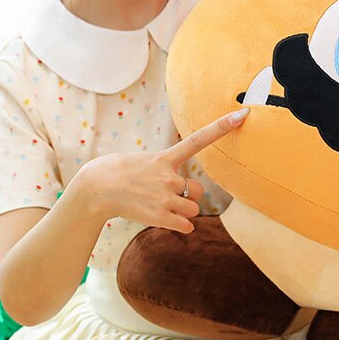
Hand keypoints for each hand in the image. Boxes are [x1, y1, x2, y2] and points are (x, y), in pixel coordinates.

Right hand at [76, 109, 248, 232]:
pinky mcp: (160, 217)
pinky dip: (179, 226)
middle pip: (199, 191)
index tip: (243, 114)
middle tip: (162, 195)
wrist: (95, 190)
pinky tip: (162, 219)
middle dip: (187, 195)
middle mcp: (169, 176)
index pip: (199, 139)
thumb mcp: (144, 161)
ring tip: (157, 206)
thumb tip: (181, 186)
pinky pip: (187, 226)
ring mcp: (165, 197)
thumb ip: (166, 168)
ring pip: (193, 209)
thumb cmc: (118, 173)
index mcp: (165, 158)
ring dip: (181, 211)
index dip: (222, 126)